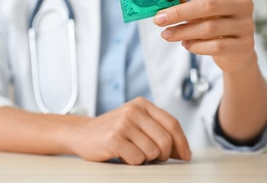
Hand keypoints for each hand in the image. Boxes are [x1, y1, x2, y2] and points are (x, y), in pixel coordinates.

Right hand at [68, 97, 190, 164]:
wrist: (81, 133)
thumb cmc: (112, 130)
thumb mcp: (135, 121)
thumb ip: (156, 130)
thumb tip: (183, 150)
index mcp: (142, 104)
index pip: (172, 123)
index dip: (182, 142)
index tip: (185, 155)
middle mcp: (133, 110)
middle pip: (166, 140)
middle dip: (164, 155)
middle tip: (154, 158)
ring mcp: (123, 123)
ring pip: (153, 152)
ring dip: (146, 159)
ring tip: (133, 152)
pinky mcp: (114, 138)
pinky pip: (137, 159)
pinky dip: (133, 162)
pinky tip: (123, 155)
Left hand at [154, 0, 255, 73]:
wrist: (237, 53)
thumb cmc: (215, 25)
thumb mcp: (201, 12)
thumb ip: (184, 4)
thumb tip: (159, 1)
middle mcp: (242, 3)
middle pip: (207, 4)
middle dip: (178, 13)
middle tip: (158, 19)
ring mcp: (246, 24)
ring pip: (209, 27)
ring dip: (182, 31)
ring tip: (166, 35)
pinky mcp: (245, 45)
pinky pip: (216, 46)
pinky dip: (196, 46)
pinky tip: (186, 45)